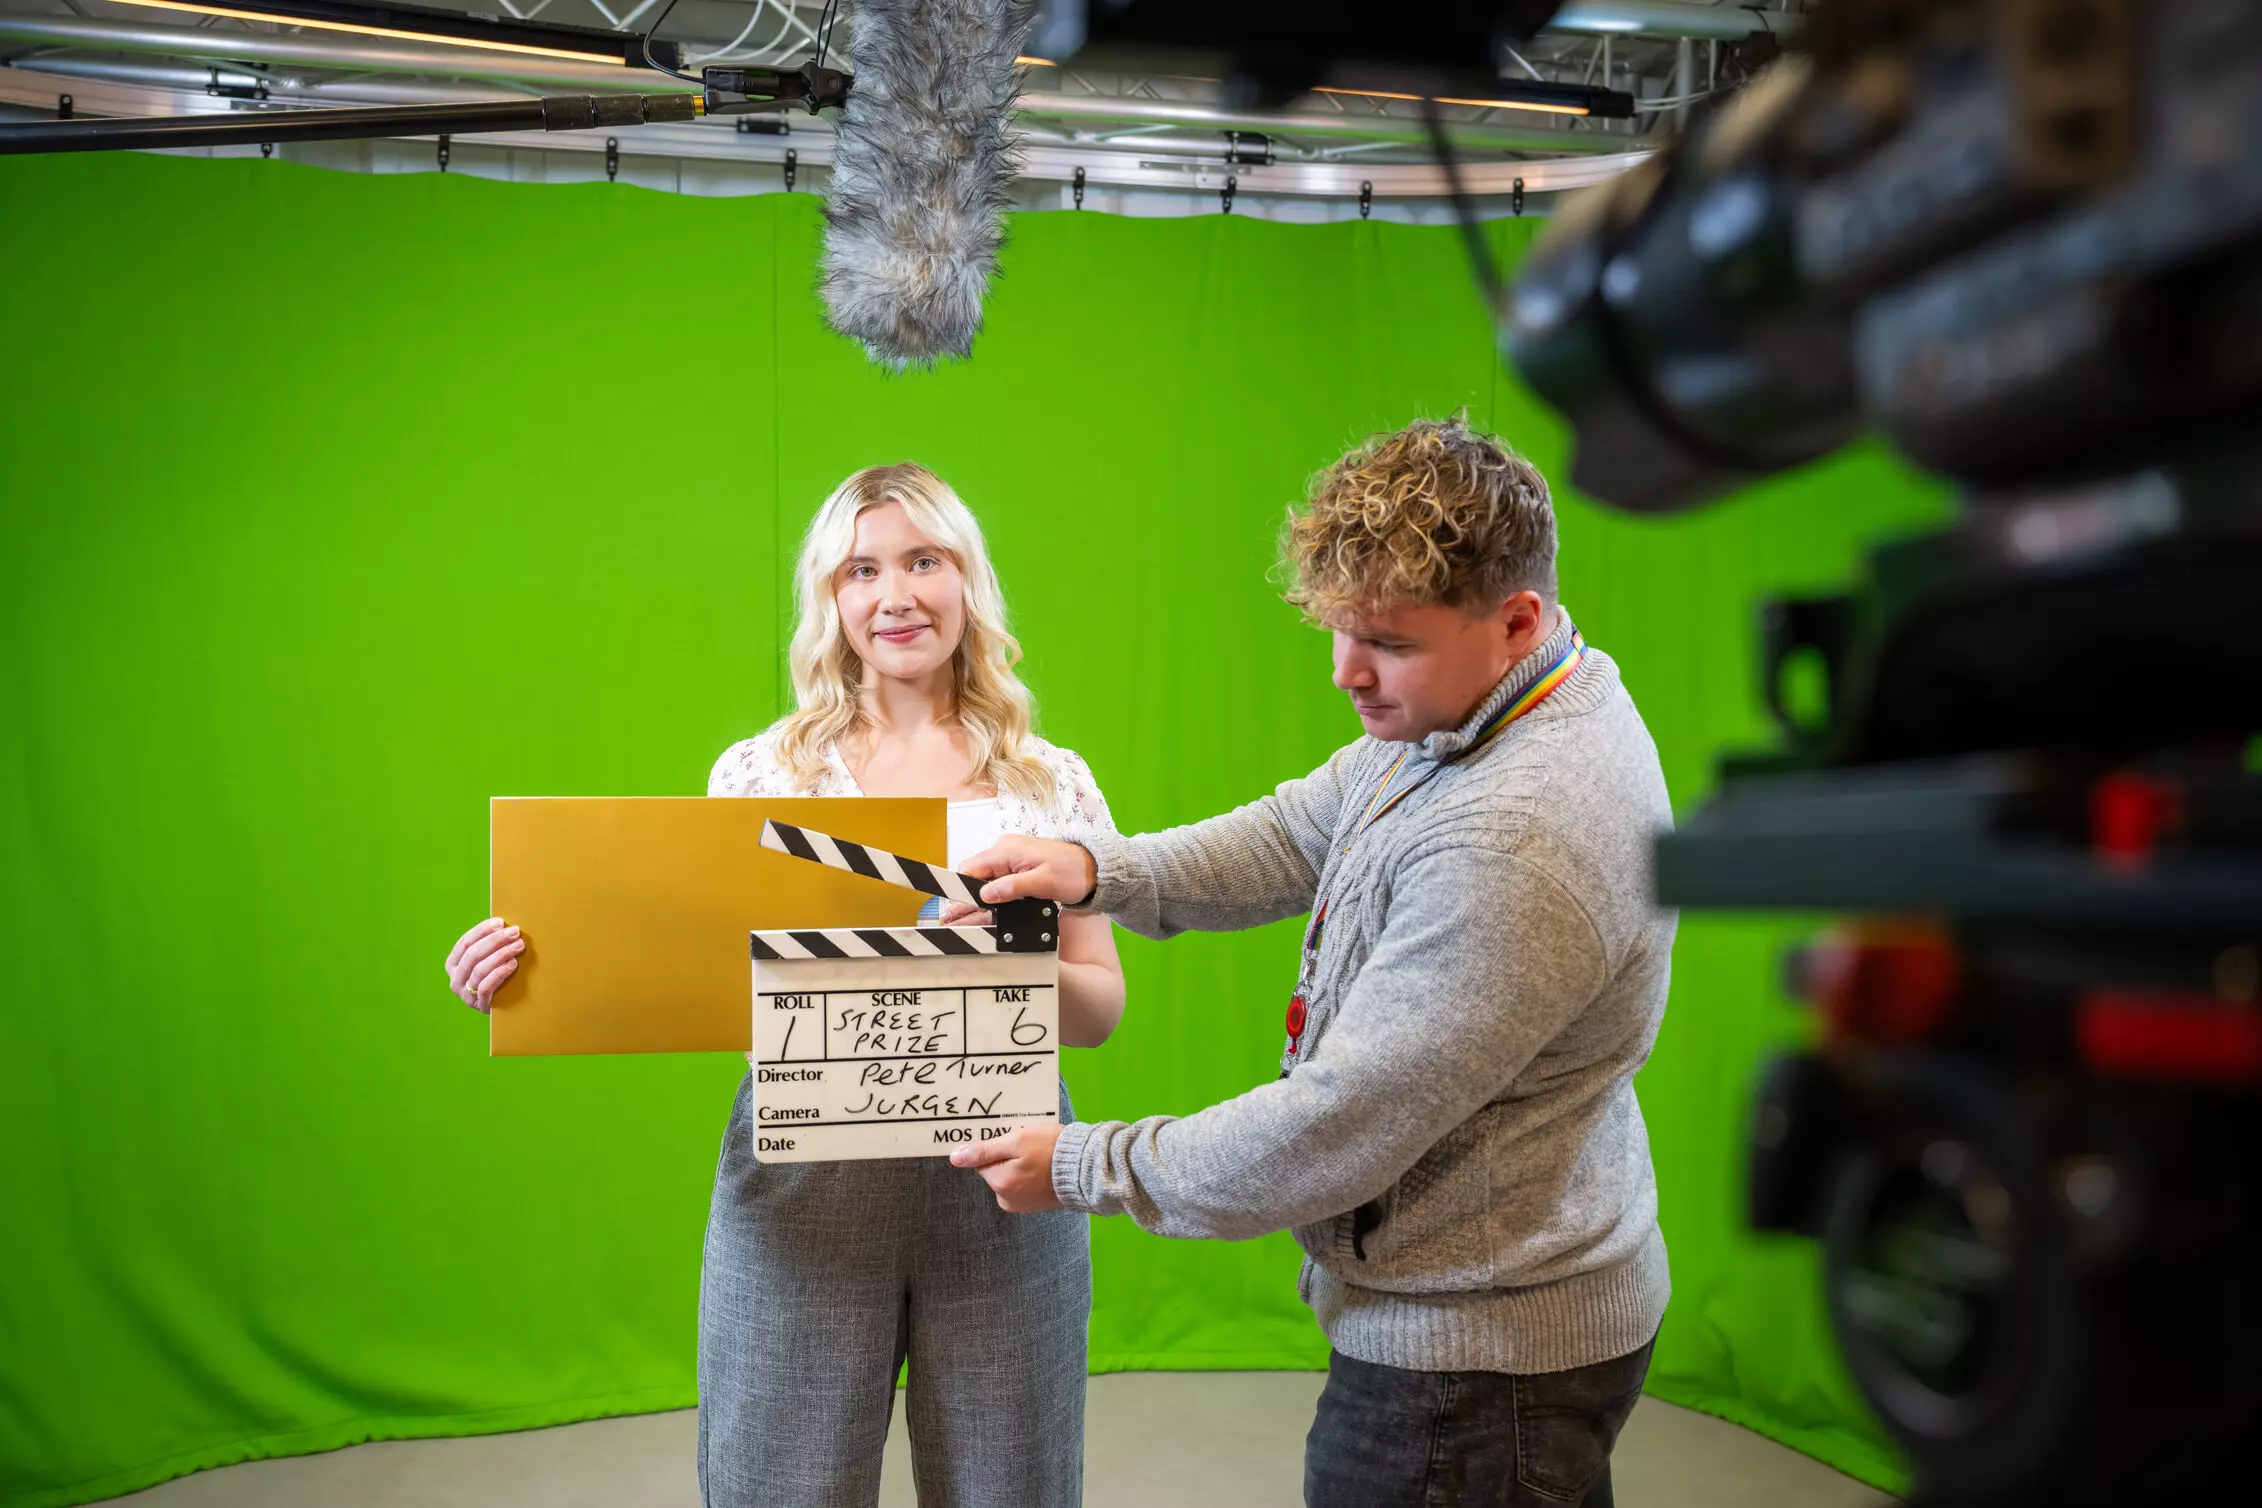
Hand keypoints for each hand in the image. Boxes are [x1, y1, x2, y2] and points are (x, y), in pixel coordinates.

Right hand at [446, 917, 524, 1012]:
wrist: (505, 1007)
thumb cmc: (497, 975)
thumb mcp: (488, 959)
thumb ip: (490, 944)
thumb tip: (503, 923)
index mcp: (453, 963)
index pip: (465, 942)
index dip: (482, 930)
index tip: (501, 922)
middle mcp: (455, 979)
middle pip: (473, 954)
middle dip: (495, 940)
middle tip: (515, 932)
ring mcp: (466, 994)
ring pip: (480, 969)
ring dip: (501, 954)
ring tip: (519, 946)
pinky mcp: (479, 1005)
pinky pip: (486, 987)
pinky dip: (500, 973)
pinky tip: (513, 964)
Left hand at [950, 1124, 1065, 1211]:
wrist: (1087, 1168)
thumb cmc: (1051, 1150)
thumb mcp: (1016, 1141)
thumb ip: (984, 1150)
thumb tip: (954, 1158)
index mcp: (999, 1184)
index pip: (983, 1161)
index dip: (997, 1146)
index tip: (1013, 1138)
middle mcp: (1007, 1200)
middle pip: (997, 1170)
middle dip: (1009, 1156)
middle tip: (1030, 1145)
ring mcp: (1023, 1205)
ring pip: (1012, 1176)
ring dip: (1021, 1165)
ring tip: (1042, 1154)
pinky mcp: (1038, 1205)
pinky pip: (1026, 1185)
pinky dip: (1032, 1175)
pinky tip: (1047, 1165)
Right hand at [959, 834, 1098, 908]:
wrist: (1093, 868)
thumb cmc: (1074, 872)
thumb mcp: (1044, 882)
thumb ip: (1013, 886)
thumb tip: (986, 893)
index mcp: (1007, 850)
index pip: (971, 867)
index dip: (963, 888)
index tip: (958, 908)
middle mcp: (1005, 850)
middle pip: (975, 875)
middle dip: (968, 897)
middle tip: (954, 919)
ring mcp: (1010, 858)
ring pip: (985, 879)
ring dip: (981, 898)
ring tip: (967, 919)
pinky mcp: (1017, 867)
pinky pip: (997, 880)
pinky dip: (994, 895)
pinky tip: (989, 911)